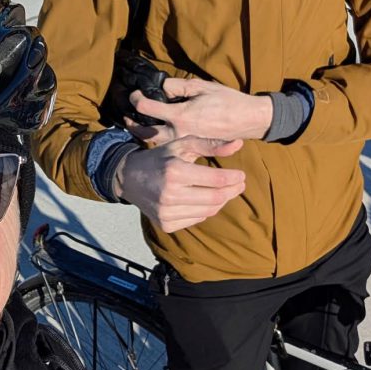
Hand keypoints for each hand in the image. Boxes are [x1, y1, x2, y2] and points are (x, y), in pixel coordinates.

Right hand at [115, 135, 245, 232]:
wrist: (129, 178)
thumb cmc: (160, 158)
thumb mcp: (182, 145)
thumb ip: (210, 145)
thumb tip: (239, 145)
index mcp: (175, 171)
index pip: (217, 180)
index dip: (234, 178)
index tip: (241, 175)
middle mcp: (170, 194)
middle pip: (216, 198)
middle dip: (232, 191)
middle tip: (239, 185)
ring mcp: (166, 212)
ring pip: (208, 211)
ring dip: (220, 201)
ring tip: (224, 191)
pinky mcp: (165, 224)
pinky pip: (196, 219)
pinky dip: (205, 210)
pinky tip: (203, 200)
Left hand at [125, 78, 272, 144]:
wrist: (247, 120)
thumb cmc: (226, 100)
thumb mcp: (201, 86)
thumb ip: (177, 86)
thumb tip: (160, 88)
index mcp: (180, 116)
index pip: (147, 108)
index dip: (137, 99)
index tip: (135, 94)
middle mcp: (179, 132)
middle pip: (145, 132)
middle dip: (133, 124)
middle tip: (126, 117)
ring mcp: (185, 143)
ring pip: (156, 142)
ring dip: (143, 134)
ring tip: (136, 126)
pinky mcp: (192, 148)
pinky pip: (169, 145)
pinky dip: (158, 140)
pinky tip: (156, 133)